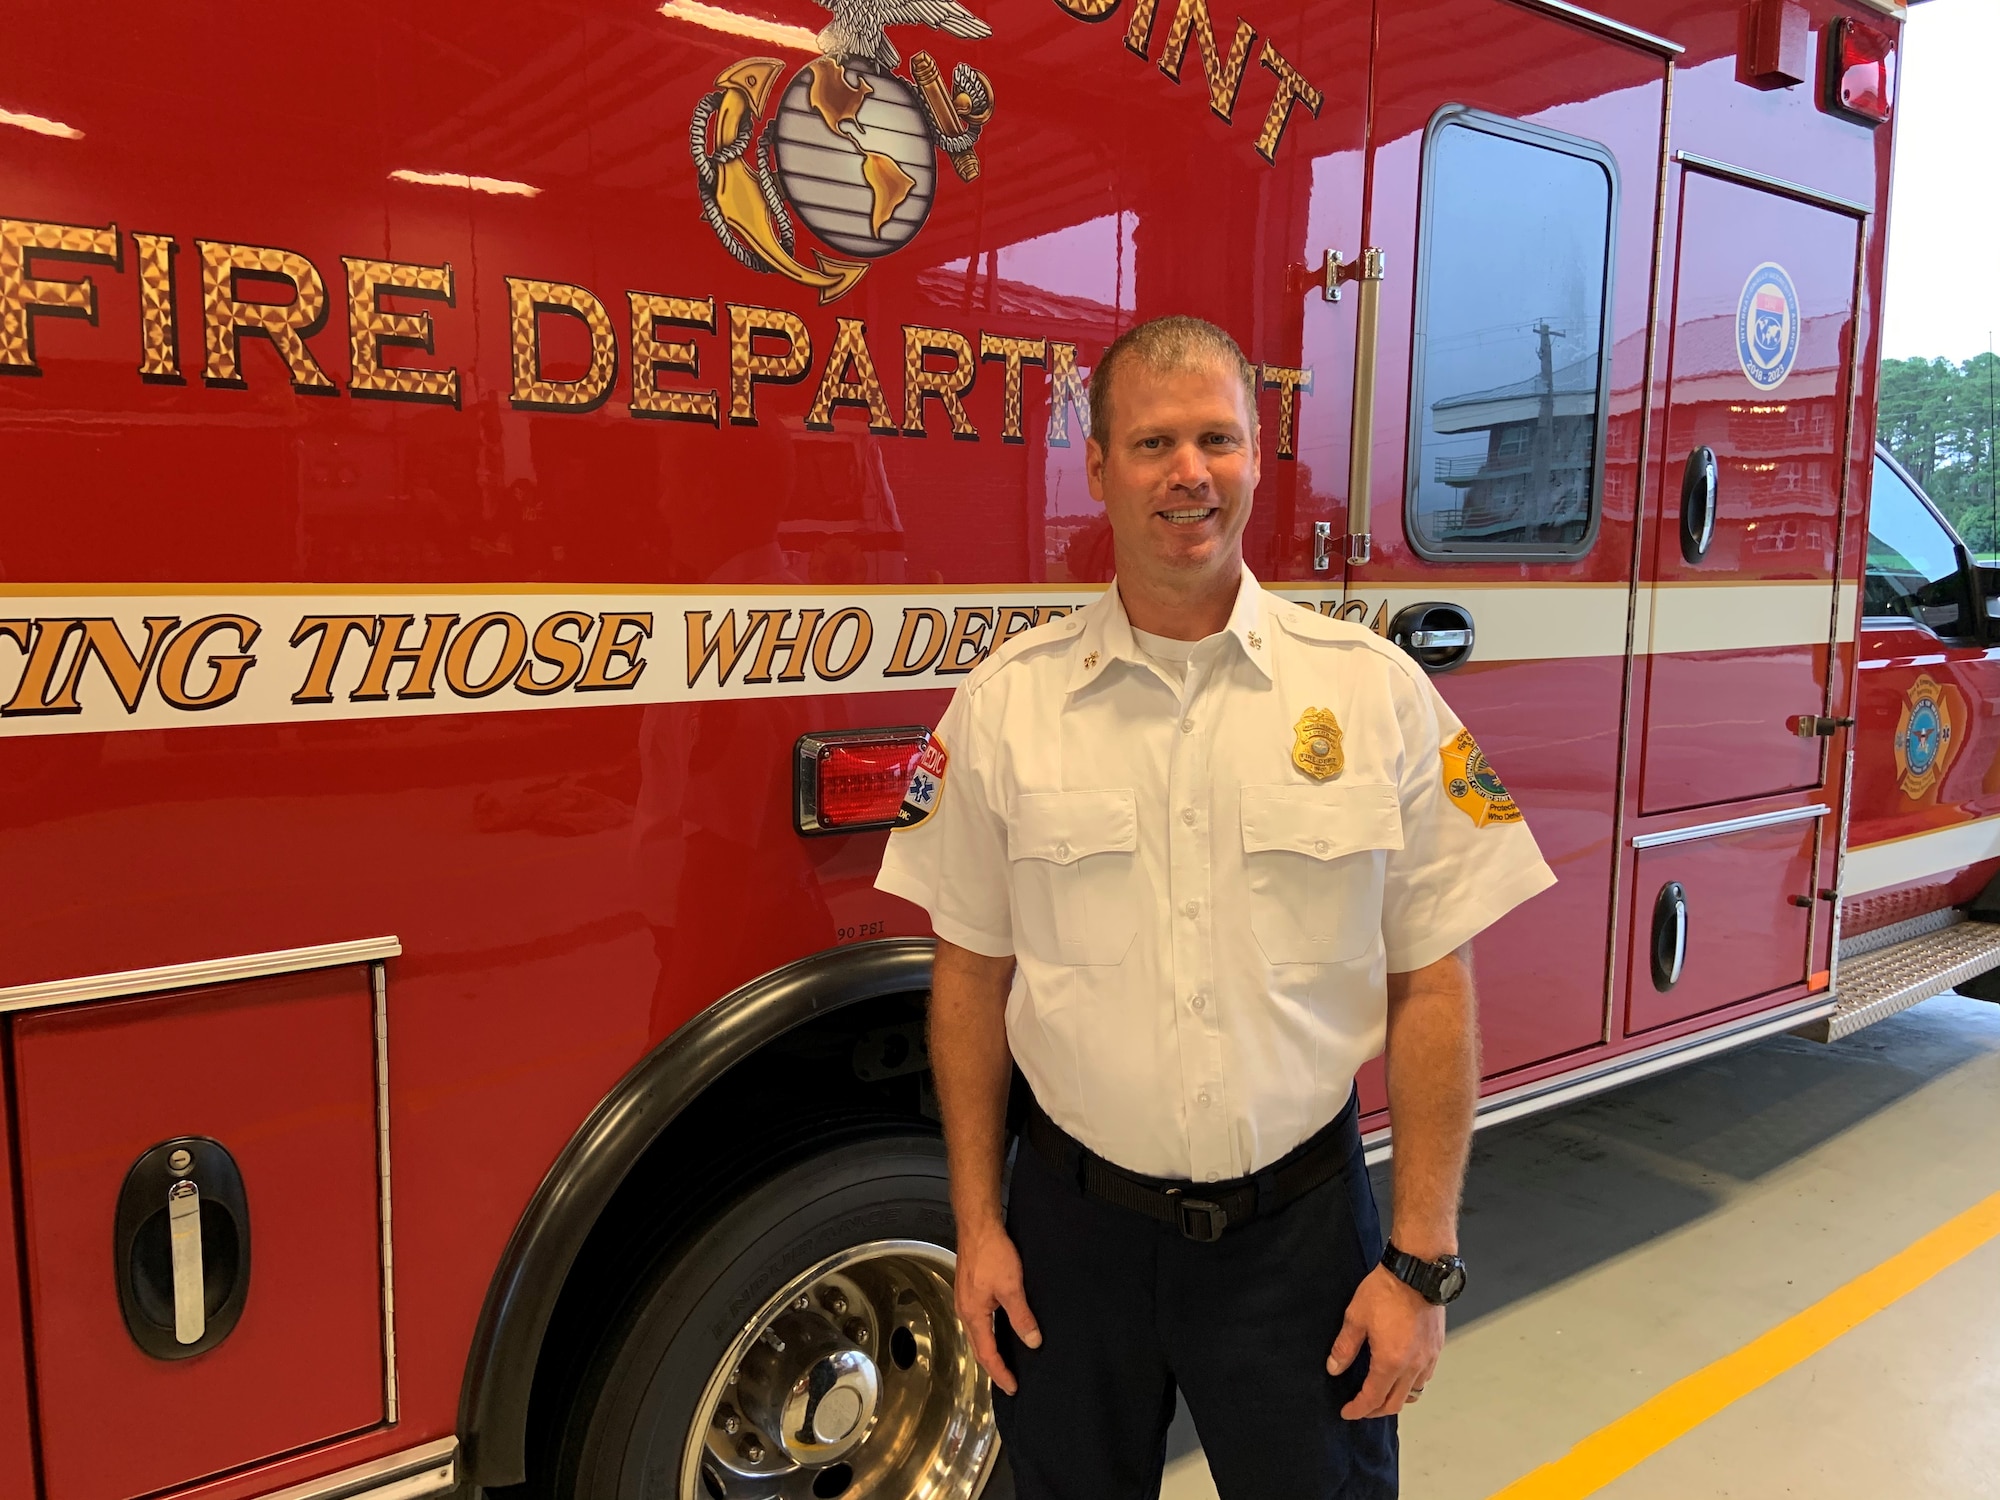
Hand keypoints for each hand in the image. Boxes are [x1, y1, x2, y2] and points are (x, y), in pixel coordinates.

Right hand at [954, 1219, 1041, 1394]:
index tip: (1012, 1387)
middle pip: (979, 1348)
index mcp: (973, 1315)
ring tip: (1005, 1363)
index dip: (1001, 1373)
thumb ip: (1021, 1317)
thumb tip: (1032, 1341)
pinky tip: (999, 1331)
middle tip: (1009, 1382)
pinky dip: (988, 1334)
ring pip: (978, 1334)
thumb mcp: (1011, 1288)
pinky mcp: (970, 1290)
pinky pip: (979, 1321)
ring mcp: (966, 1300)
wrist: (978, 1226)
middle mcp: (965, 1311)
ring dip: (990, 1351)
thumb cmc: (991, 1252)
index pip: (987, 1354)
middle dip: (994, 1367)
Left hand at [1327, 1265, 1444, 1418]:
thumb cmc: (1386, 1291)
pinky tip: (1401, 1374)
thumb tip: (1334, 1368)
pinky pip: (1425, 1377)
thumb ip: (1345, 1347)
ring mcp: (1428, 1358)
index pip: (1373, 1399)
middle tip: (1360, 1408)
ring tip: (1380, 1394)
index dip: (1358, 1409)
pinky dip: (1411, 1384)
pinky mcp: (1436, 1348)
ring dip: (1396, 1399)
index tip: (1347, 1412)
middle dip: (1375, 1410)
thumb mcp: (1356, 1317)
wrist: (1418, 1271)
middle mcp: (1413, 1366)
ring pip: (1414, 1393)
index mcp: (1390, 1362)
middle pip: (1395, 1403)